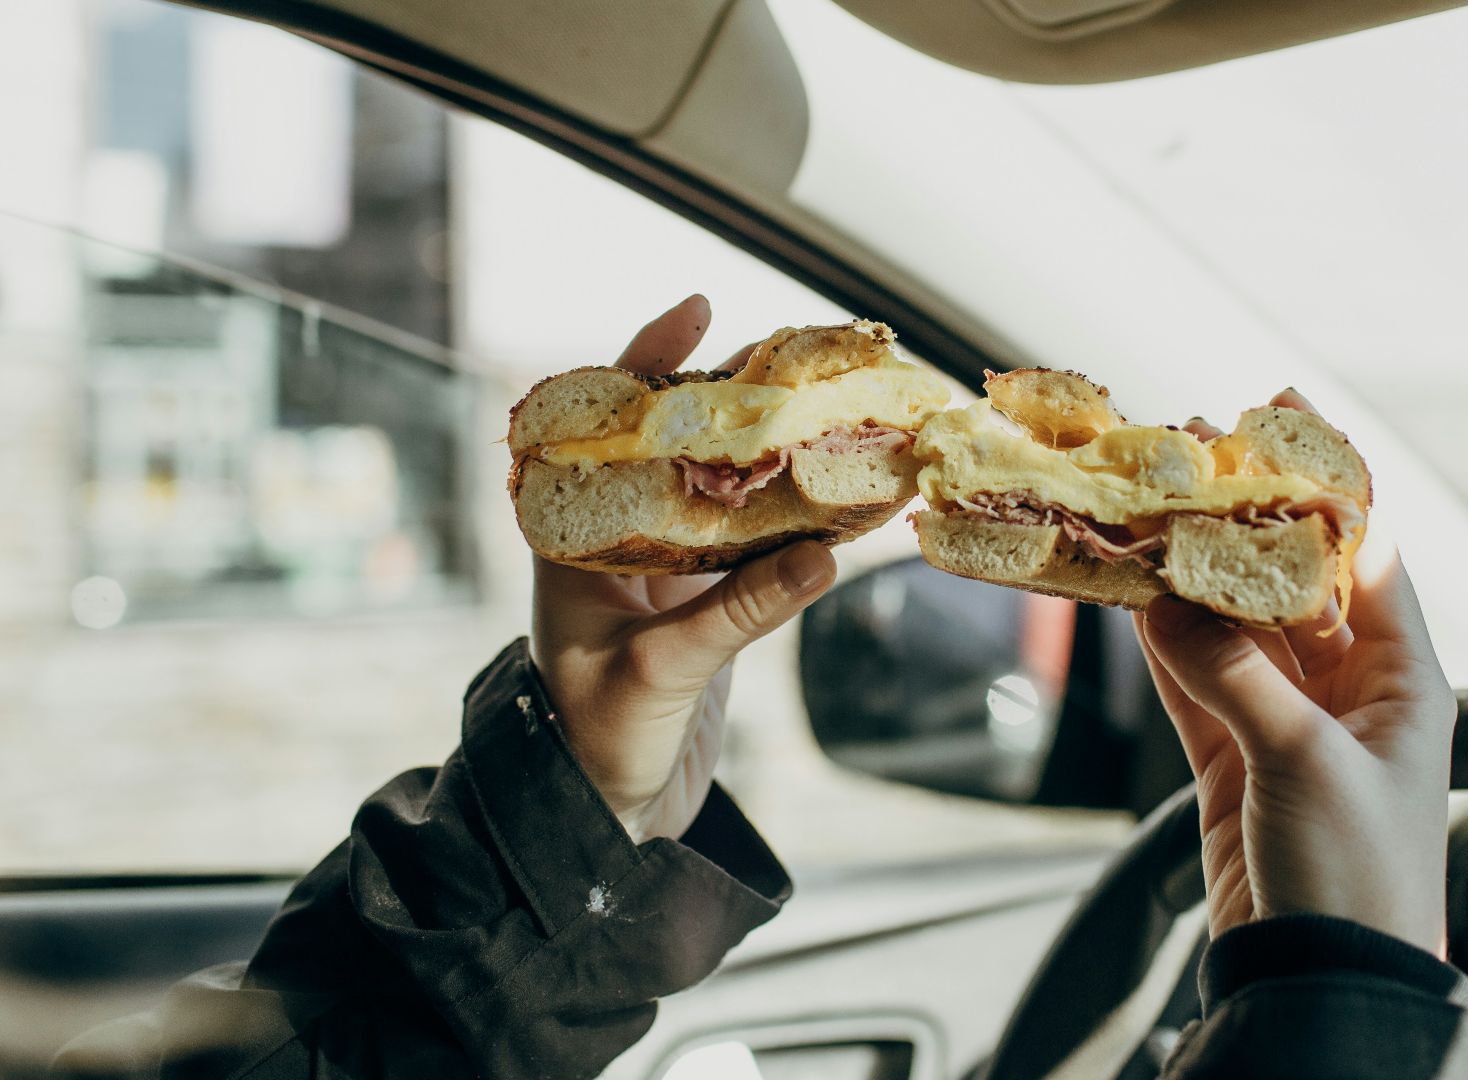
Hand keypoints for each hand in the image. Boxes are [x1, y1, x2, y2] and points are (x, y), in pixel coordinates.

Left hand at [529, 295, 837, 842]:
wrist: (602, 816)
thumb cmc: (596, 740)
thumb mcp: (662, 671)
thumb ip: (740, 613)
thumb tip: (825, 557)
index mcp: (573, 537)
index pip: (606, 424)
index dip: (649, 361)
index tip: (699, 308)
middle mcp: (618, 539)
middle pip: (678, 443)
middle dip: (736, 398)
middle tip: (800, 356)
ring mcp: (667, 570)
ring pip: (725, 490)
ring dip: (776, 456)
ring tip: (835, 409)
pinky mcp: (709, 606)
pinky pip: (758, 546)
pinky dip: (799, 521)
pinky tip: (845, 497)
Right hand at [1140, 391, 1454, 953]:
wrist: (1326, 986)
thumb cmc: (1358, 879)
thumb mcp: (1304, 764)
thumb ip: (1234, 676)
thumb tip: (1163, 601)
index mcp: (1405, 682)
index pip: (1366, 555)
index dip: (1323, 484)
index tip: (1281, 417)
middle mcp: (1352, 694)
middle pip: (1289, 584)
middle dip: (1240, 524)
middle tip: (1189, 458)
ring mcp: (1289, 727)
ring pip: (1232, 629)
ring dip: (1190, 578)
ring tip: (1143, 513)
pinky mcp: (1235, 765)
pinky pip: (1196, 684)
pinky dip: (1162, 644)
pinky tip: (1132, 595)